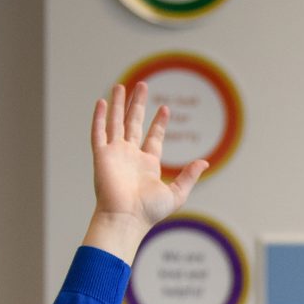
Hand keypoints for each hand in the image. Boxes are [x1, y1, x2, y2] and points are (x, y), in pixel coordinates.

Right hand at [83, 82, 207, 261]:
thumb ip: (189, 176)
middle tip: (142, 85)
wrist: (126, 218)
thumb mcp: (176, 193)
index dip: (158, 122)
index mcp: (147, 164)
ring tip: (122, 86)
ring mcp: (115, 154)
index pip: (153, 137)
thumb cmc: (150, 211)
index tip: (165, 108)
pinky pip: (99, 132)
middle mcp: (130, 155)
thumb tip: (204, 162)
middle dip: (138, 104)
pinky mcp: (101, 155)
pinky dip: (100, 117)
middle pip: (133, 123)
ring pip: (115, 122)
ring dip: (118, 104)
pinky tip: (103, 102)